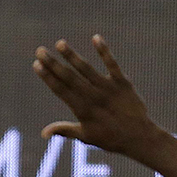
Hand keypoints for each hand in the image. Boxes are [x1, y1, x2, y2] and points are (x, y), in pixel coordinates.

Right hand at [32, 36, 159, 153]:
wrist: (140, 137)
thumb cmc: (111, 138)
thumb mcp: (87, 136)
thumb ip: (64, 130)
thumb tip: (43, 132)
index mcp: (82, 109)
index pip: (61, 90)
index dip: (48, 77)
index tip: (36, 65)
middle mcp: (93, 97)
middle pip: (69, 77)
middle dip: (53, 63)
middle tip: (40, 50)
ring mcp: (108, 89)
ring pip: (87, 69)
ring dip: (72, 56)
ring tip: (60, 43)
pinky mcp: (123, 83)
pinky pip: (112, 64)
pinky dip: (104, 51)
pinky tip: (96, 38)